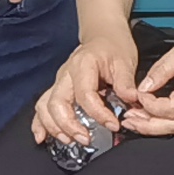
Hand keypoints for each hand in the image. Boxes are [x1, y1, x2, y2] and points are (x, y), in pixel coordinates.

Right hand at [36, 31, 144, 151]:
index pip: (86, 95)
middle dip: (69, 125)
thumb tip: (133, 101)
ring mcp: (58, 81)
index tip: (114, 124)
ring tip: (69, 141)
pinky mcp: (57, 88)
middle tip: (86, 139)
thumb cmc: (114, 47)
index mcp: (83, 65)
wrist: (103, 34)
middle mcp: (65, 74)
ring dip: (54, 127)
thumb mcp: (125, 61)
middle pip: (58, 103)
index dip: (99, 114)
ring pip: (45, 106)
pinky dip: (40, 123)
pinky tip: (42, 137)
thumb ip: (126, 82)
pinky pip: (42, 106)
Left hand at [125, 18, 173, 134]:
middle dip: (148, 127)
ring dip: (156, 127)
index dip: (150, 105)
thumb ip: (164, 68)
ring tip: (137, 121)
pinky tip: (155, 114)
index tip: (138, 93)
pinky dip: (168, 120)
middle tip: (128, 121)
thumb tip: (144, 87)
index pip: (170, 108)